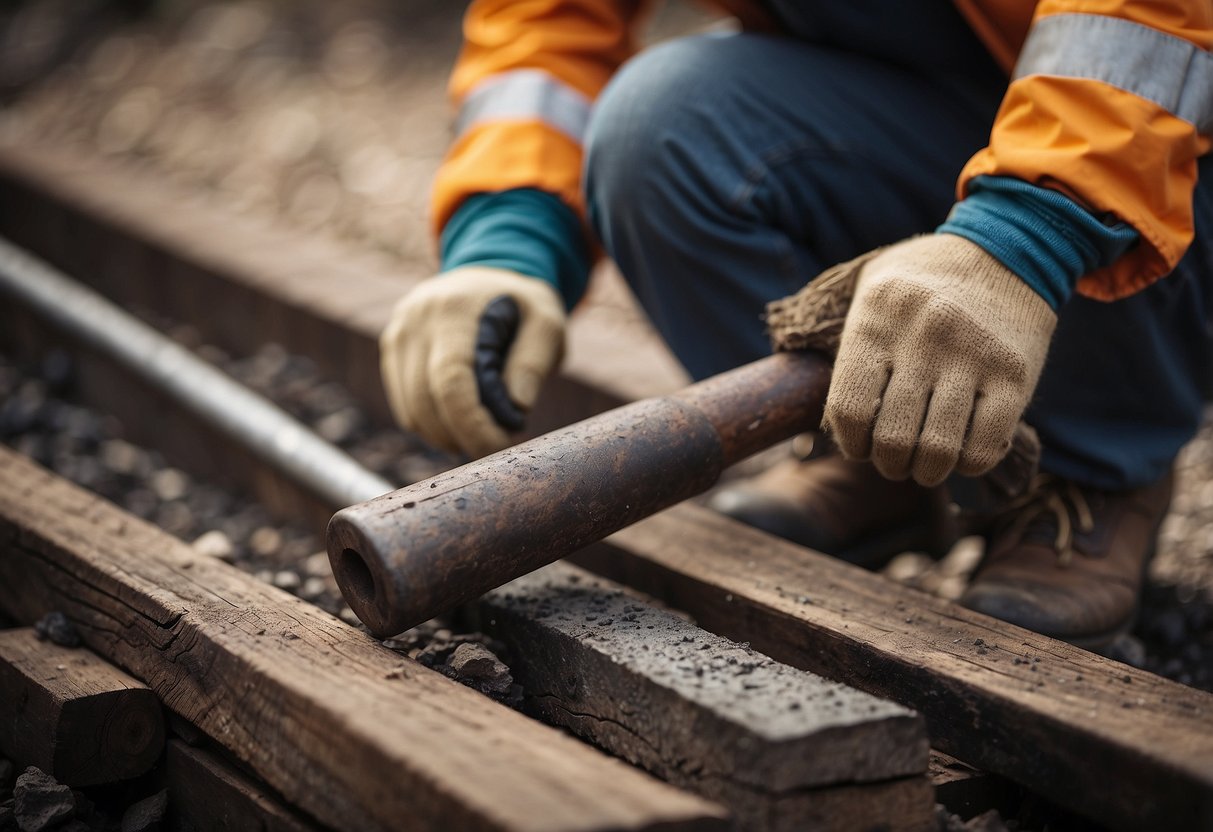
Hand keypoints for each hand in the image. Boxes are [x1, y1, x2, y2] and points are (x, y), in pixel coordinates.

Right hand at [379, 266, 565, 457]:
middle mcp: (416, 320)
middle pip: (425, 402)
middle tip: (495, 445)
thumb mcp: (547, 325)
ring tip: (481, 433)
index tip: (498, 449)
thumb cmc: (524, 306)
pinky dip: (432, 425)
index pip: (450, 382)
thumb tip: (516, 407)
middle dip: (461, 437)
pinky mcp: (392, 348)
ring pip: (411, 411)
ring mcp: (398, 333)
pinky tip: (460, 422)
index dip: (471, 426)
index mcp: (454, 311)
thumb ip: (534, 364)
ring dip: (446, 436)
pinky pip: (405, 406)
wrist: (491, 273)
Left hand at [823, 234, 1055, 485]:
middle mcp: (923, 338)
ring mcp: (973, 357)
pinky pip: (985, 447)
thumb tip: (832, 418)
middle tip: (894, 461)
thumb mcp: (871, 290)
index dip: (850, 444)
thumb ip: (850, 347)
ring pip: (939, 451)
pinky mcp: (1015, 375)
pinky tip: (961, 453)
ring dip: (927, 471)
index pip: (849, 410)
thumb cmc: (922, 282)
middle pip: (894, 439)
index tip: (858, 447)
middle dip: (889, 464)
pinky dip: (968, 465)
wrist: (1005, 248)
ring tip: (924, 464)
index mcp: (877, 320)